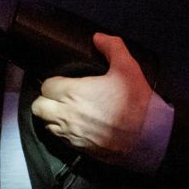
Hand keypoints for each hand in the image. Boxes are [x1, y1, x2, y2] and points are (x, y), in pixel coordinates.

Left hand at [31, 33, 166, 169]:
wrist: (150, 137)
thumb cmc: (137, 101)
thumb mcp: (128, 67)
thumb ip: (111, 47)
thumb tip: (97, 38)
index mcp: (73, 92)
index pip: (46, 86)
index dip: (54, 83)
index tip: (65, 83)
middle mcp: (67, 115)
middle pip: (38, 108)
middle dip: (46, 100)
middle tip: (61, 97)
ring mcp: (72, 135)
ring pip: (46, 125)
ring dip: (52, 117)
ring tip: (67, 111)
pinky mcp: (80, 150)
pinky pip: (60, 140)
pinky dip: (63, 133)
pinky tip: (77, 126)